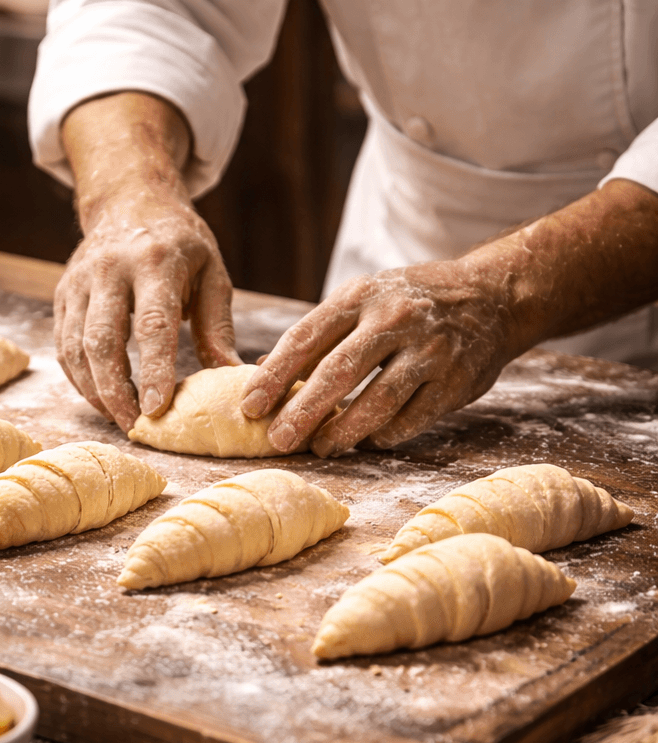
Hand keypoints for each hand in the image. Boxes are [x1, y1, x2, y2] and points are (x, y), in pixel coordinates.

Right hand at [56, 92, 239, 429]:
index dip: (154, 370)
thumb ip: (218, 326)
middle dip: (115, 391)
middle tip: (135, 427)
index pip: (151, 324)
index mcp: (155, 261)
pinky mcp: (63, 294)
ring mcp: (79, 281)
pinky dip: (79, 378)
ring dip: (95, 390)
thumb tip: (232, 378)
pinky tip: (100, 397)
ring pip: (75, 347)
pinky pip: (63, 345)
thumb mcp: (211, 273)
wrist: (130, 201)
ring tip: (119, 419)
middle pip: (102, 340)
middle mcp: (109, 269)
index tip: (158, 410)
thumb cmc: (180, 244)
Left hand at [241, 257, 519, 454]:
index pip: (306, 338)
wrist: (492, 295)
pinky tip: (368, 441)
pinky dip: (384, 435)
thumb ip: (318, 334)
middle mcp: (395, 319)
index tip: (249, 408)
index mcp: (361, 296)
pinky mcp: (455, 381)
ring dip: (343, 431)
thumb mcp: (363, 299)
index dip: (274, 377)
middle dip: (303, 411)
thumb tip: (263, 371)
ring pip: (377, 401)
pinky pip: (411, 419)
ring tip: (320, 448)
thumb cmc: (411, 301)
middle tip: (278, 440)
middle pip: (338, 372)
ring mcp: (429, 351)